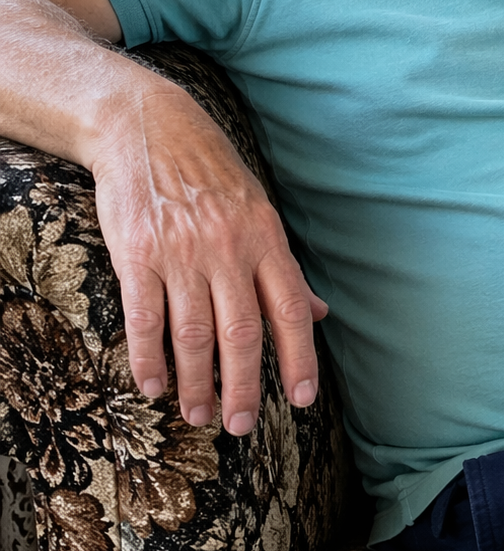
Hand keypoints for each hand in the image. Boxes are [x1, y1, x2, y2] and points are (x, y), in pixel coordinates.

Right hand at [86, 75, 326, 433]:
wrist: (146, 125)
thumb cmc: (208, 170)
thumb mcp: (257, 208)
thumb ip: (284, 266)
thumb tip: (318, 312)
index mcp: (264, 237)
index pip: (290, 309)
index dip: (300, 358)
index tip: (302, 400)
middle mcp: (227, 248)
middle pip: (242, 334)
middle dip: (243, 387)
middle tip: (239, 425)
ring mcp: (180, 252)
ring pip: (193, 336)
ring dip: (195, 383)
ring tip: (197, 413)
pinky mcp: (137, 254)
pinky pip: (145, 320)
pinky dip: (148, 360)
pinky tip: (152, 385)